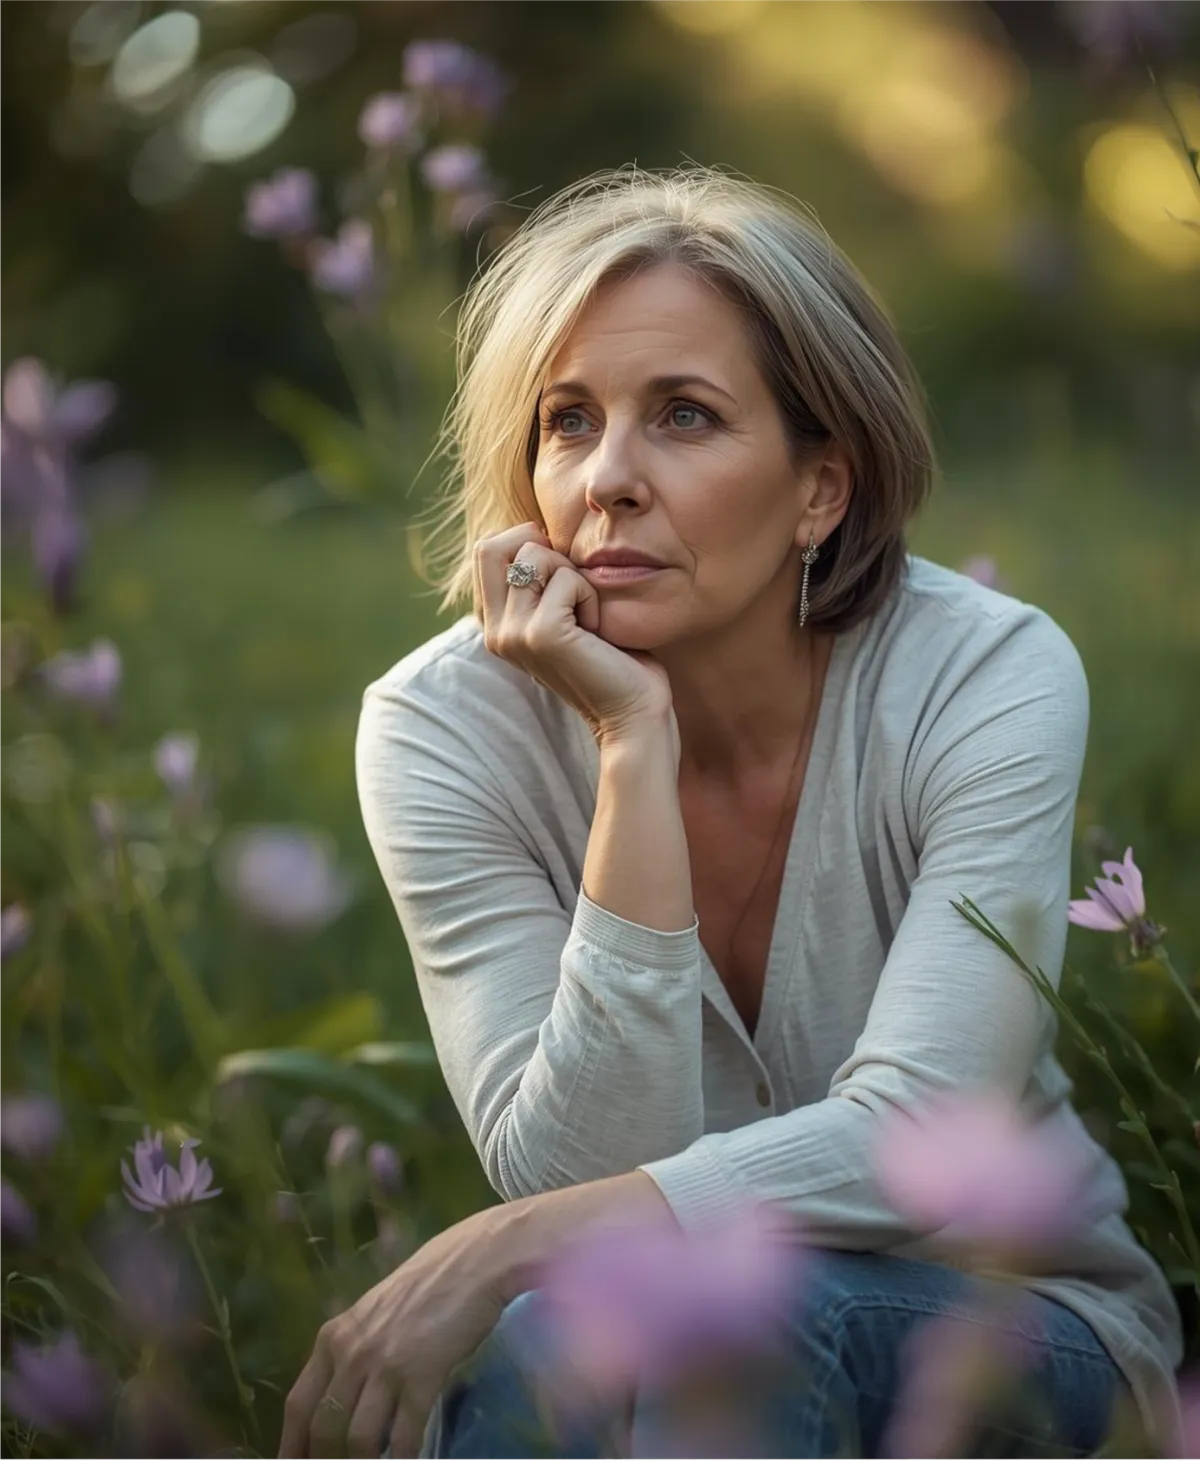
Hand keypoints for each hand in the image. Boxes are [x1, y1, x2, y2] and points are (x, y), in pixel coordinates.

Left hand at [277, 1173, 672, 1458]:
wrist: (479, 1258)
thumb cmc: (433, 1278)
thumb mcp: (378, 1308)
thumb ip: (356, 1345)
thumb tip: (344, 1393)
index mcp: (335, 1334)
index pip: (299, 1404)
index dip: (293, 1445)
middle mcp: (352, 1350)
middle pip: (324, 1429)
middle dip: (327, 1460)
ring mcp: (386, 1364)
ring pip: (359, 1439)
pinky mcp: (422, 1375)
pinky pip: (404, 1436)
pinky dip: (404, 1459)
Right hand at [474, 521, 675, 743]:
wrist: (632, 711)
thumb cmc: (612, 658)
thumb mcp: (566, 611)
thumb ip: (541, 580)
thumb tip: (536, 531)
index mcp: (496, 625)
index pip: (486, 551)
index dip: (527, 542)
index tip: (564, 574)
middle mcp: (495, 631)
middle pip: (496, 546)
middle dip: (544, 552)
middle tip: (575, 590)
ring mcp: (512, 634)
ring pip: (536, 556)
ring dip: (574, 577)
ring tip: (588, 617)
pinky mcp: (540, 635)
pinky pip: (568, 579)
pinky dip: (591, 596)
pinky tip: (597, 631)